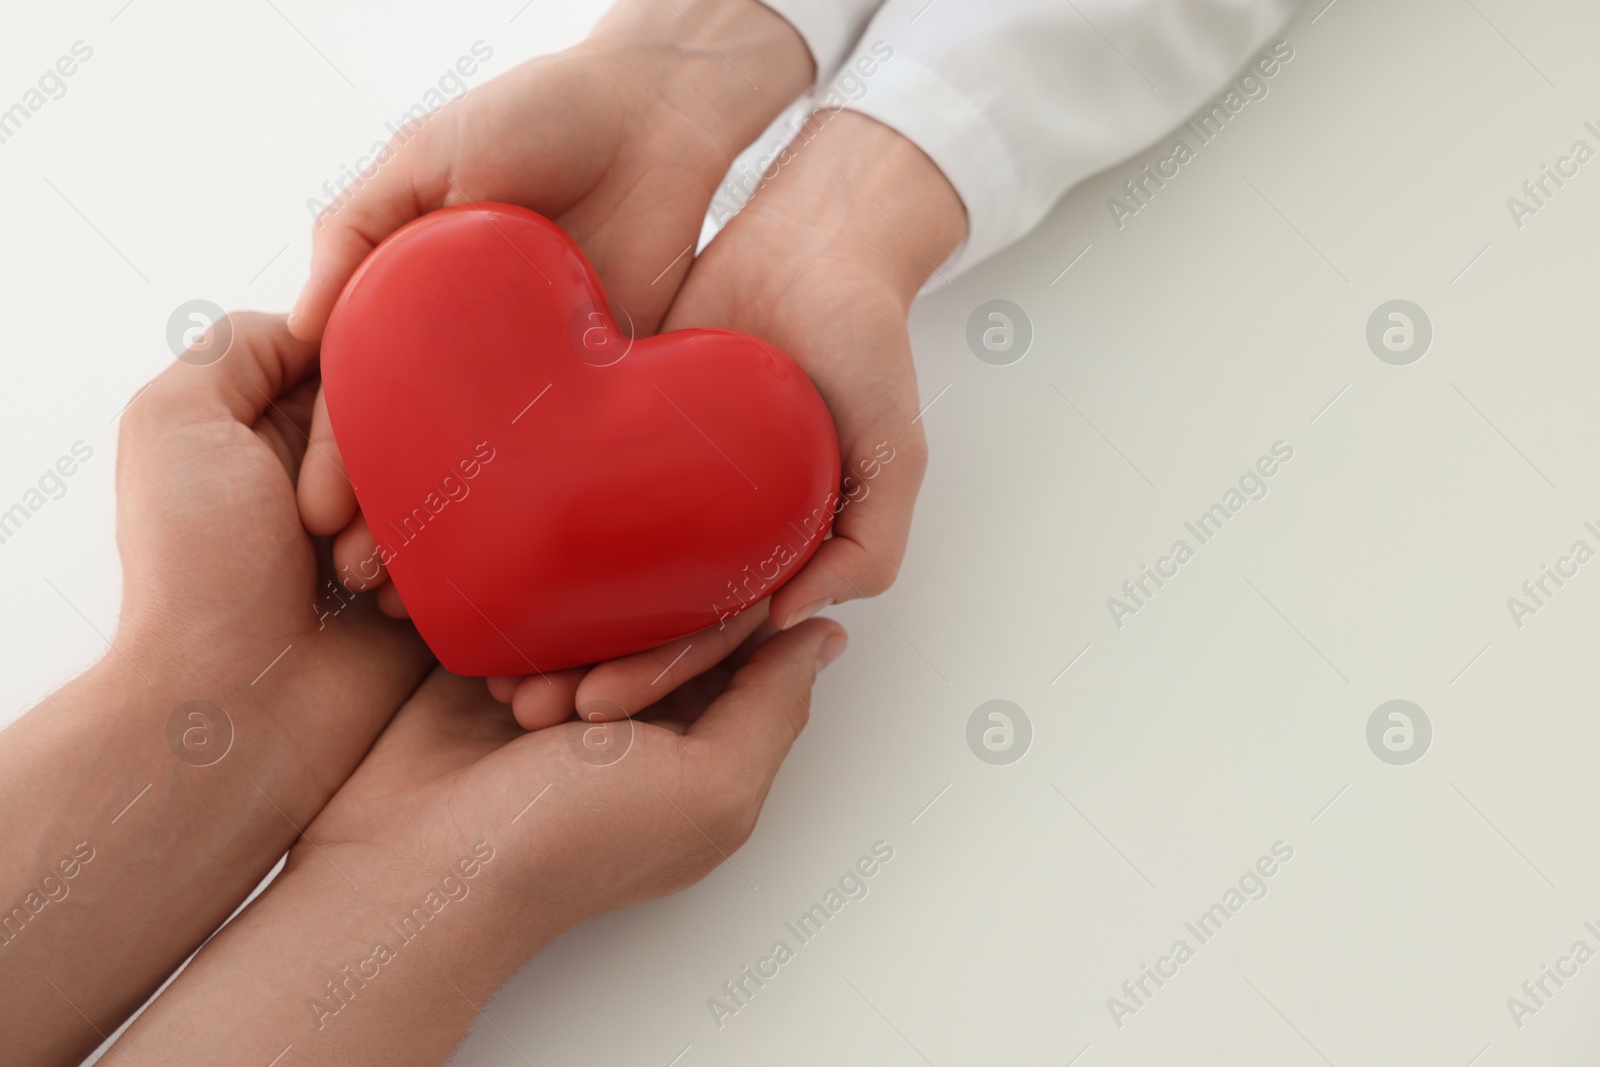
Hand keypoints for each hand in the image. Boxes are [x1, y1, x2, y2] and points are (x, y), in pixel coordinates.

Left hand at [0, 313, 429, 1063]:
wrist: (238, 710)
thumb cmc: (197, 569)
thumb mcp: (175, 421)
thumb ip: (238, 346)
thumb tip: (316, 320)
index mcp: (265, 423)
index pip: (351, 357)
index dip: (359, 384)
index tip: (350, 434)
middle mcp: (325, 472)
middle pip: (404, 415)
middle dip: (382, 463)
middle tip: (334, 526)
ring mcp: (381, 532)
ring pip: (445, 477)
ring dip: (415, 519)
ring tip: (358, 577)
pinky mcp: (428, 587)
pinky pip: (473, 544)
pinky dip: (452, 561)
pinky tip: (418, 591)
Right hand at [110, 619, 847, 1064]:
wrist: (418, 868)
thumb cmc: (565, 844)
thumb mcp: (709, 788)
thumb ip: (777, 707)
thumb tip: (825, 636)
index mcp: (712, 748)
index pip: (750, 643)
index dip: (719, 631)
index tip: (676, 642)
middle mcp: (654, 721)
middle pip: (678, 620)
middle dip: (635, 649)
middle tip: (592, 703)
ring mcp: (578, 697)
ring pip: (604, 612)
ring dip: (570, 650)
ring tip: (534, 707)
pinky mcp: (513, 672)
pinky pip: (537, 616)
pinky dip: (520, 644)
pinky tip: (498, 687)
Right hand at [290, 0, 811, 619]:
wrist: (659, 112)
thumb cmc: (536, 114)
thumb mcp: (424, 156)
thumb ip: (355, 229)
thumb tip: (301, 325)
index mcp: (418, 313)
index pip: (366, 408)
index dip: (338, 465)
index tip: (319, 524)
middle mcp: (476, 362)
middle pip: (428, 462)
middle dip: (396, 527)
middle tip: (373, 587)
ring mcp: (546, 384)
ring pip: (501, 482)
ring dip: (471, 544)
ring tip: (445, 604)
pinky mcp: (618, 393)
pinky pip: (583, 465)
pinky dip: (559, 516)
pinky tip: (540, 571)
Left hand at [538, 110, 966, 721]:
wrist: (814, 235)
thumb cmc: (866, 339)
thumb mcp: (896, 449)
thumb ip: (869, 541)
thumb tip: (793, 619)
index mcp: (771, 552)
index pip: (706, 636)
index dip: (653, 677)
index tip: (591, 705)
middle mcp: (712, 527)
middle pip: (637, 615)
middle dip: (580, 667)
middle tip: (517, 702)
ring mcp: (659, 478)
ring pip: (593, 563)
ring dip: (544, 616)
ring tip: (477, 656)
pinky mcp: (614, 424)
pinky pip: (568, 482)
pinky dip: (527, 523)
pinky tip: (473, 553)